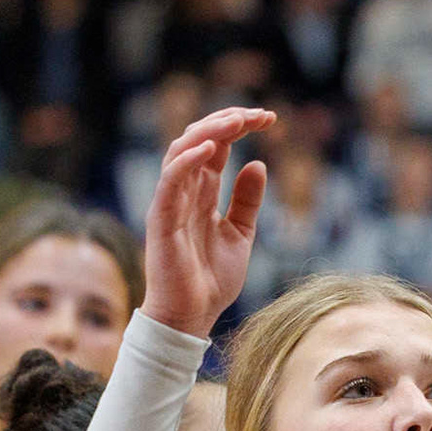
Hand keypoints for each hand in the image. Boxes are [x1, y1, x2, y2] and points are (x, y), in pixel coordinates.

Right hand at [141, 109, 271, 337]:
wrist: (191, 316)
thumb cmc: (211, 278)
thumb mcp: (241, 233)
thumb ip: (246, 200)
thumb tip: (257, 163)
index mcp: (201, 192)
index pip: (216, 146)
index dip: (238, 127)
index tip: (270, 118)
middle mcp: (183, 191)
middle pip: (198, 140)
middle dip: (227, 121)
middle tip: (260, 114)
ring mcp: (170, 203)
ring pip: (181, 152)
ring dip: (209, 131)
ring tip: (238, 120)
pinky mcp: (161, 220)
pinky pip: (170, 182)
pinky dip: (187, 161)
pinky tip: (212, 148)